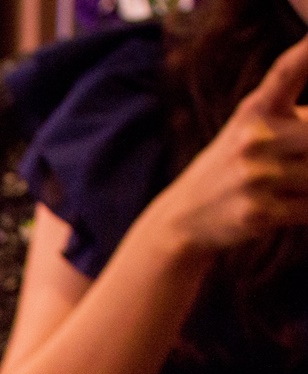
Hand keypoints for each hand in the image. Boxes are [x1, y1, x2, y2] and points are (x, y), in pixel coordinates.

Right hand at [153, 34, 307, 251]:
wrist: (182, 217)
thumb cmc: (231, 165)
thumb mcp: (252, 127)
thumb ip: (295, 114)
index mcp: (256, 111)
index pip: (286, 73)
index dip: (306, 52)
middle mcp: (253, 139)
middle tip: (295, 161)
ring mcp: (254, 177)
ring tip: (287, 188)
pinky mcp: (257, 213)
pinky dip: (305, 210)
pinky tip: (287, 207)